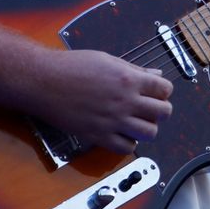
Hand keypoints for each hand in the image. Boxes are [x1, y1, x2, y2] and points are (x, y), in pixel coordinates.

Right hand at [33, 48, 173, 154]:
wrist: (44, 81)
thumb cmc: (72, 66)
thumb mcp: (108, 60)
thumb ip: (134, 70)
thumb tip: (155, 75)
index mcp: (128, 79)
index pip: (165, 89)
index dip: (164, 91)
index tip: (157, 93)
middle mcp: (125, 101)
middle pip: (163, 112)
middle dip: (161, 110)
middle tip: (151, 109)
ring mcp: (113, 120)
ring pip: (149, 133)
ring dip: (148, 128)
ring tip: (137, 122)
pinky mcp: (98, 135)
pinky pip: (126, 148)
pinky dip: (129, 143)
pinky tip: (122, 134)